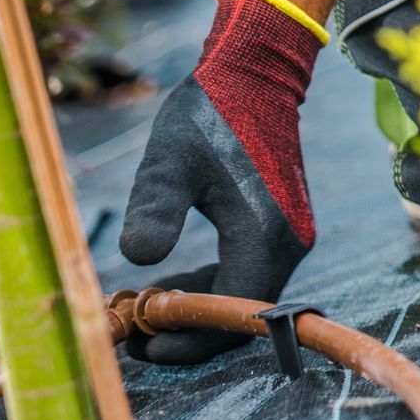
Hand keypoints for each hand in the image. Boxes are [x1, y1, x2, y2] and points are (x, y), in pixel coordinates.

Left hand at [121, 0, 326, 363]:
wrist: (253, 75)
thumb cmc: (209, 113)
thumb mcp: (168, 160)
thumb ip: (154, 206)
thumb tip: (137, 258)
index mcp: (264, 235)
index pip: (230, 314)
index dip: (187, 339)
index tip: (142, 344)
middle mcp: (286, 244)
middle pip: (238, 317)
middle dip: (186, 334)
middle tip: (133, 339)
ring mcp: (286, 239)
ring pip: (240, 300)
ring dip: (193, 314)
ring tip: (141, 314)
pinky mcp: (276, 231)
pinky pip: (242, 278)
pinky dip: (205, 290)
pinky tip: (165, 286)